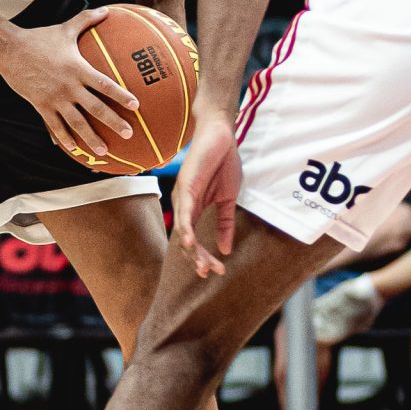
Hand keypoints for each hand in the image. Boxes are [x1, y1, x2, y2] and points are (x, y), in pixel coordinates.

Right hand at [0, 7, 139, 157]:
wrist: (9, 50)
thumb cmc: (39, 38)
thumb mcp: (64, 28)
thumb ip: (87, 19)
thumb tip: (107, 9)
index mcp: (78, 68)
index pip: (105, 84)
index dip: (121, 95)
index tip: (136, 105)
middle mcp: (69, 86)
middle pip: (95, 108)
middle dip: (113, 122)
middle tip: (129, 134)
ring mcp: (54, 98)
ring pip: (76, 123)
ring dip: (91, 139)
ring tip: (104, 152)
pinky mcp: (41, 106)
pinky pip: (54, 126)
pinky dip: (64, 138)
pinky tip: (73, 149)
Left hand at [172, 116, 241, 277]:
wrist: (221, 136)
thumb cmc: (222, 164)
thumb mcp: (228, 199)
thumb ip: (225, 224)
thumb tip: (226, 249)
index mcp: (194, 210)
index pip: (195, 241)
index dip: (204, 257)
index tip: (218, 270)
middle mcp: (184, 206)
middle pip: (186, 242)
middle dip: (198, 259)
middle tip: (210, 273)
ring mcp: (182, 197)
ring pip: (183, 232)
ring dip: (192, 251)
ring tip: (203, 266)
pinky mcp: (186, 187)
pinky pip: (184, 213)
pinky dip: (186, 229)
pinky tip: (190, 243)